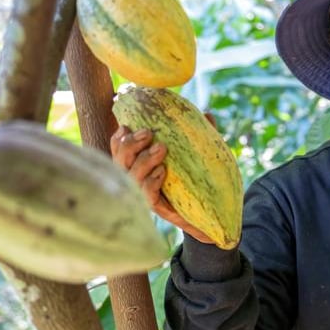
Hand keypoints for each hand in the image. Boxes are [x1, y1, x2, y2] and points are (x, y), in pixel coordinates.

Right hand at [109, 125, 215, 244]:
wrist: (211, 216)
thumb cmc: (199, 182)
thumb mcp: (198, 155)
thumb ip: (199, 135)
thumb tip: (207, 113)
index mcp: (141, 166)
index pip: (120, 151)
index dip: (118, 139)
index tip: (127, 126)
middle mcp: (138, 181)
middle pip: (119, 162)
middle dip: (129, 145)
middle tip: (148, 134)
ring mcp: (146, 196)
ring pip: (131, 177)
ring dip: (143, 160)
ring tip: (161, 148)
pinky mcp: (158, 210)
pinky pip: (147, 196)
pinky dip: (151, 182)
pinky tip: (162, 172)